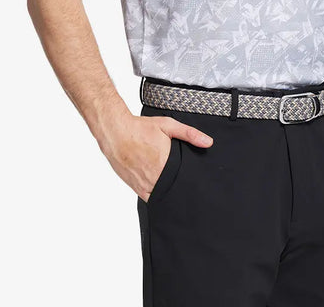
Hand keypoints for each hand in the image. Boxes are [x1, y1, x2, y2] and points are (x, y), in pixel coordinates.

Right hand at [98, 114, 213, 201]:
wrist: (115, 133)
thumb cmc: (140, 128)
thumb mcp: (168, 125)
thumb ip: (189, 134)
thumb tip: (209, 142)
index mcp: (165, 163)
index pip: (184, 180)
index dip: (191, 182)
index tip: (197, 182)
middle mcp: (154, 176)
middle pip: (173, 189)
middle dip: (181, 188)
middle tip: (188, 185)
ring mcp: (143, 183)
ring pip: (161, 196)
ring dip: (168, 193)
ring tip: (176, 189)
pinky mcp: (134, 186)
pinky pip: (148, 197)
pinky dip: (155, 196)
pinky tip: (161, 191)